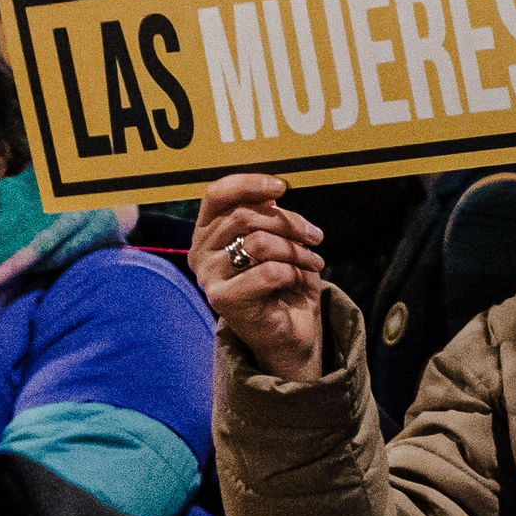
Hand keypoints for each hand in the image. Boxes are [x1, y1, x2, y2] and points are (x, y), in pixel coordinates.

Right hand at [194, 173, 327, 380]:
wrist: (288, 332)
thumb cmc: (283, 281)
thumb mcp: (278, 239)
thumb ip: (268, 214)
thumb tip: (273, 190)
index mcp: (207, 232)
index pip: (217, 195)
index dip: (248, 184)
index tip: (281, 187)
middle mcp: (200, 252)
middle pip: (245, 216)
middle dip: (288, 223)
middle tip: (315, 236)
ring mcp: (208, 277)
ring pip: (258, 243)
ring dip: (296, 249)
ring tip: (315, 260)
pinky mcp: (223, 300)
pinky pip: (267, 272)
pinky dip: (293, 272)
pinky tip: (301, 279)